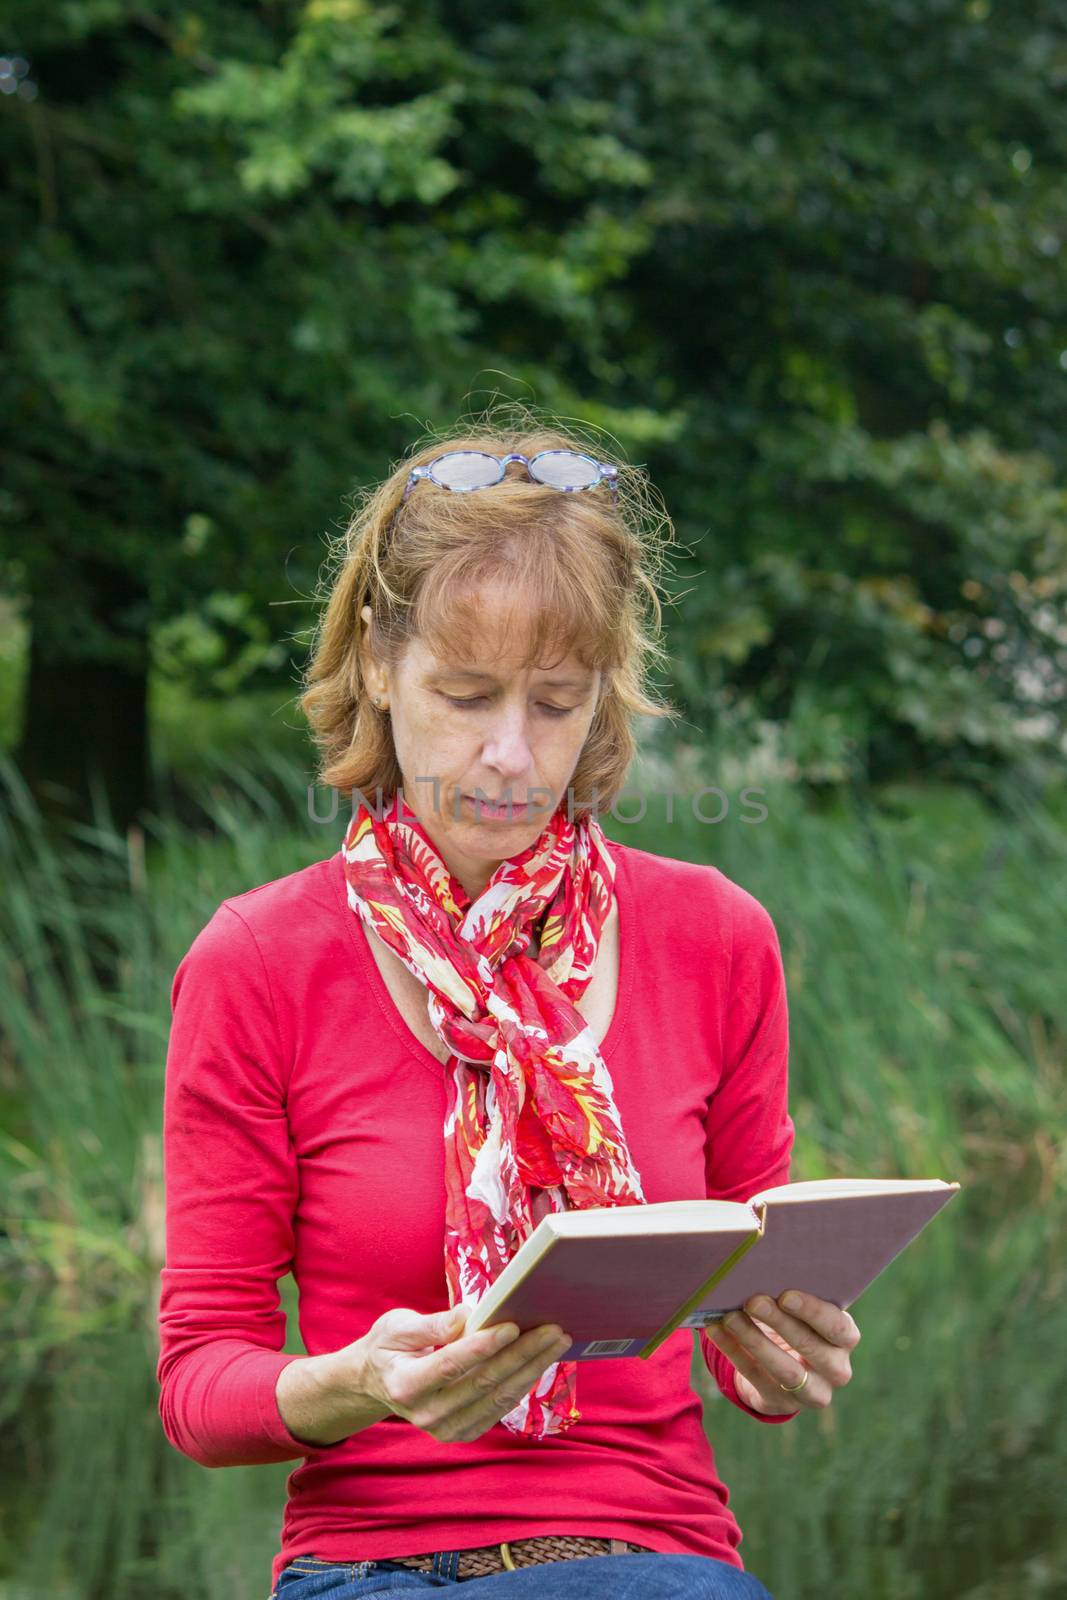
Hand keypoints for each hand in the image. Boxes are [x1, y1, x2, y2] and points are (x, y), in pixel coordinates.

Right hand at [349, 1305, 571, 1443]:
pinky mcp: (463, 1432)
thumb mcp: (396, 1327)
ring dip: (532, 1369)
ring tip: (557, 1342)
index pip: (452, 1365)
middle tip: (553, 1330)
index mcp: (406, 1386)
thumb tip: (470, 1314)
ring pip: (499, 1398)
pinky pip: (500, 1407)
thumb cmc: (388, 1348)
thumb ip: (432, 1324)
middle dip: (522, 1354)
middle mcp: (427, 1414)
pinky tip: (540, 1361)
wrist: (378, 1384)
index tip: (512, 1325)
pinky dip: (523, 1383)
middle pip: (484, 1383)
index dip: (483, 1346)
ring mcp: (446, 1429)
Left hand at [704, 1289, 859, 1414]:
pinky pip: (756, 1377)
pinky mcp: (782, 1404)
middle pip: (810, 1346)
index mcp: (845, 1338)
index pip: (837, 1327)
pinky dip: (734, 1352)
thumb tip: (760, 1269)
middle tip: (753, 1300)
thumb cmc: (794, 1322)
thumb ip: (793, 1296)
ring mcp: (812, 1391)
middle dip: (779, 1322)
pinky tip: (717, 1331)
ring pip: (785, 1369)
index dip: (813, 1311)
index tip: (785, 1295)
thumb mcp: (802, 1311)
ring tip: (729, 1317)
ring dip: (754, 1340)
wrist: (781, 1366)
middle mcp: (836, 1369)